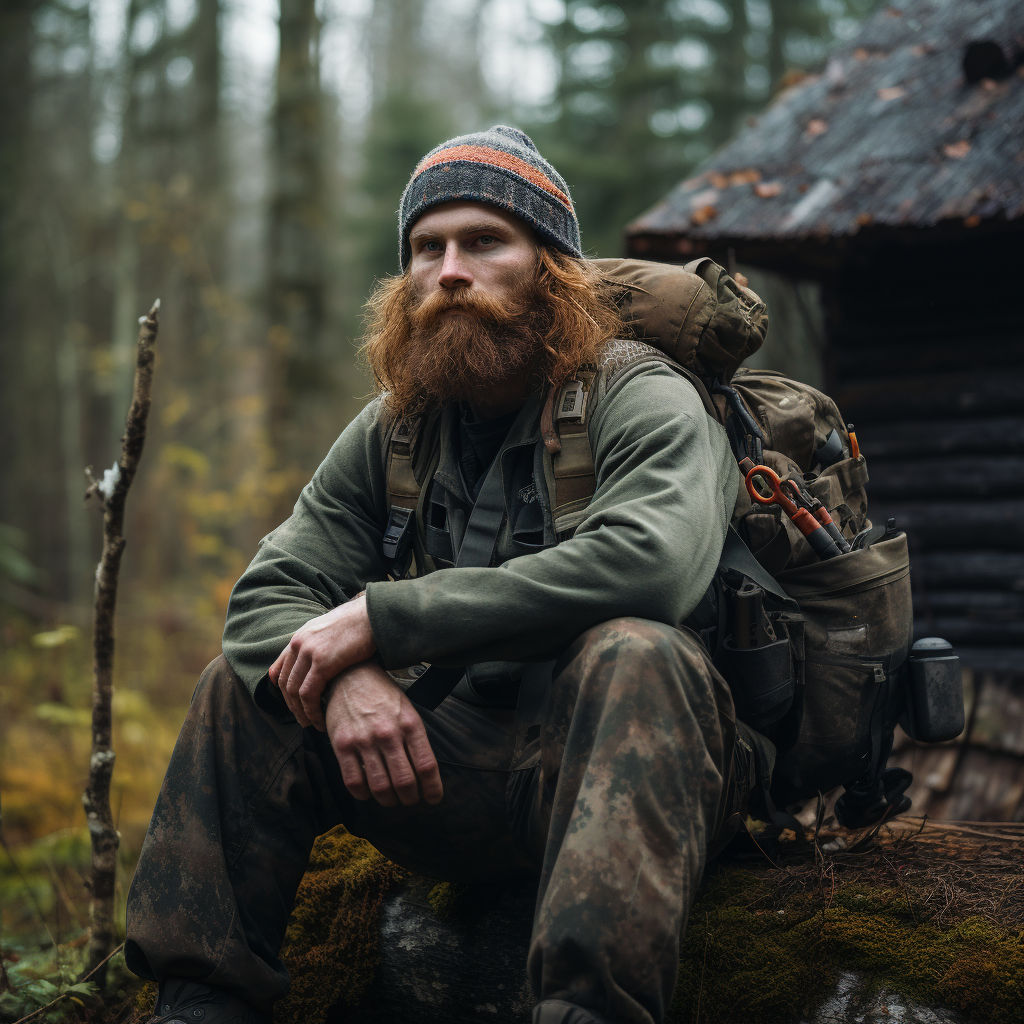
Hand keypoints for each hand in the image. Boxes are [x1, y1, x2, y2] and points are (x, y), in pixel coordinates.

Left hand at [269, 595, 375, 728]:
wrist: (374, 614)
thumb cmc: (361, 623)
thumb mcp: (332, 629)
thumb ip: (321, 642)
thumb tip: (323, 655)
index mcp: (301, 636)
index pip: (281, 667)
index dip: (283, 689)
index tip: (290, 703)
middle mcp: (300, 643)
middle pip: (286, 682)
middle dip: (292, 705)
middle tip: (302, 719)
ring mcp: (309, 652)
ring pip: (294, 691)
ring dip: (301, 712)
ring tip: (311, 724)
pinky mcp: (322, 662)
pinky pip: (309, 694)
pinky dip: (312, 710)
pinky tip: (319, 719)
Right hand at [324, 661, 442, 806]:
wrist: (350, 675)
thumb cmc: (382, 695)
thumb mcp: (407, 710)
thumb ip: (415, 739)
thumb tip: (423, 773)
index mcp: (410, 724)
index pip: (427, 765)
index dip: (433, 789)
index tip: (433, 799)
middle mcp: (389, 733)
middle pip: (405, 782)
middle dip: (410, 799)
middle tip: (410, 800)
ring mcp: (364, 740)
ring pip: (380, 787)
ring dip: (388, 800)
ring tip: (391, 799)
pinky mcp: (342, 745)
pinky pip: (354, 782)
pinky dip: (363, 794)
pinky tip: (368, 792)